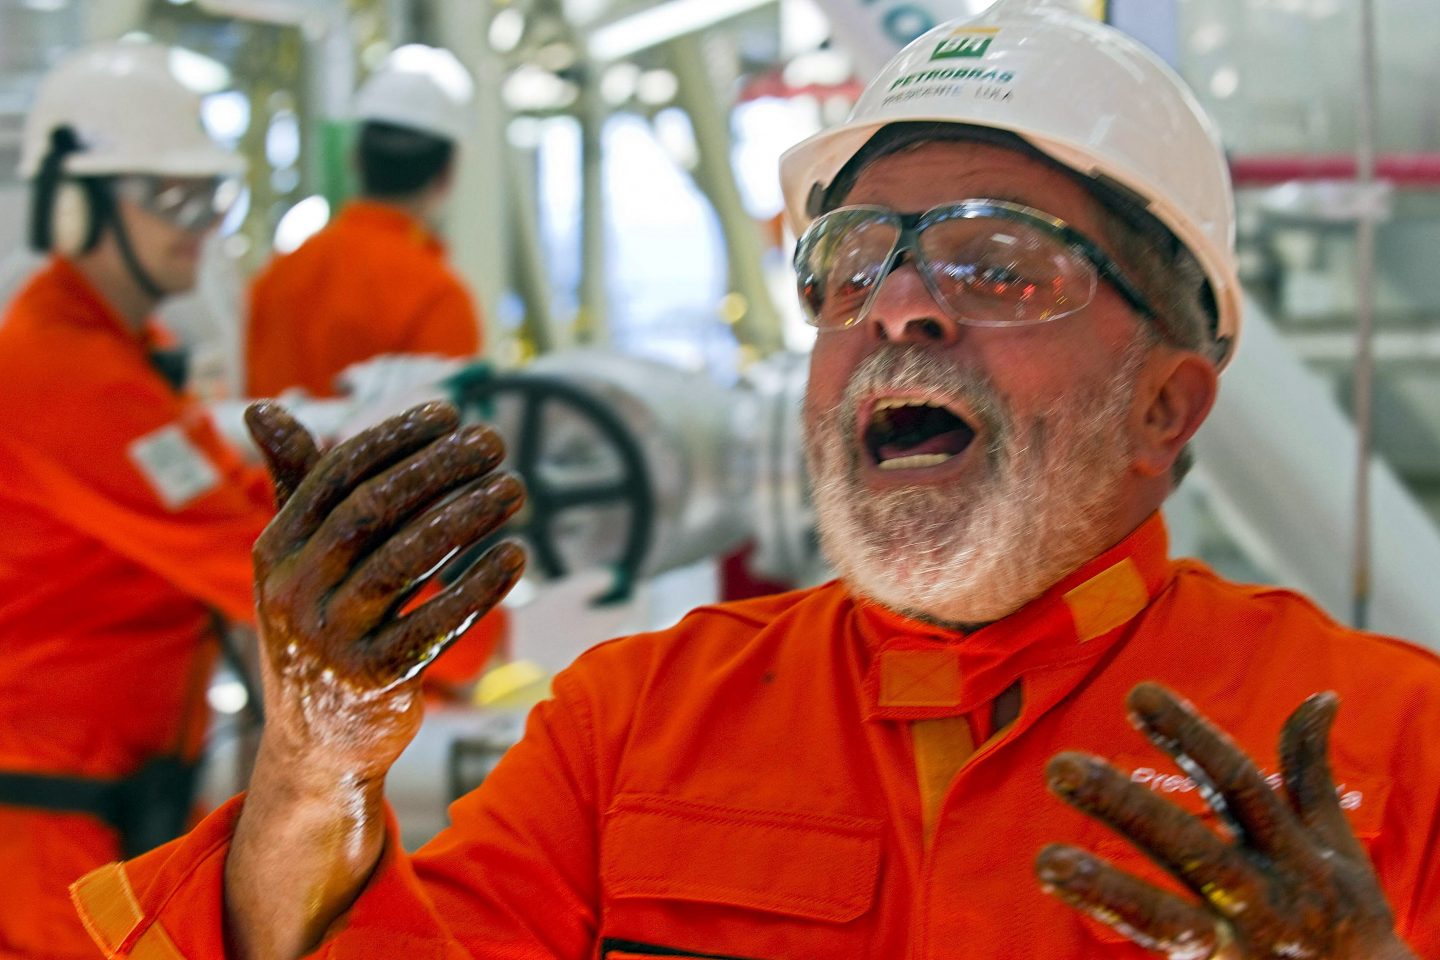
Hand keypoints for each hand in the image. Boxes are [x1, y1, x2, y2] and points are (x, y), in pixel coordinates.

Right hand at [244, 400, 525, 782]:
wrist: (315, 743)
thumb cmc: (318, 627)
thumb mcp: (294, 561)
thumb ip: (293, 484)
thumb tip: (260, 405)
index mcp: (274, 551)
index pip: (336, 476)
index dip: (394, 439)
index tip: (449, 414)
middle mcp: (293, 592)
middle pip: (373, 511)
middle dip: (438, 468)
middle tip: (494, 442)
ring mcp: (330, 639)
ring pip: (407, 562)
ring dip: (469, 517)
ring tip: (515, 489)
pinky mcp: (373, 680)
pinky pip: (435, 622)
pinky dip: (480, 585)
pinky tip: (515, 555)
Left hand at [1035, 682, 1415, 959]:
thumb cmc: (1346, 920)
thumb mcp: (1336, 848)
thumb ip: (1309, 775)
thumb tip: (1320, 696)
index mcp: (1290, 851)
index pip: (1237, 783)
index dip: (1191, 738)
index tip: (1137, 693)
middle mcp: (1263, 898)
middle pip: (1189, 846)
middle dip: (1126, 808)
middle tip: (1059, 766)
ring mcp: (1239, 948)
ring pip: (1167, 920)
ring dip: (1106, 891)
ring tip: (1046, 862)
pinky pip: (1166, 958)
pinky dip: (1118, 933)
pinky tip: (1068, 909)